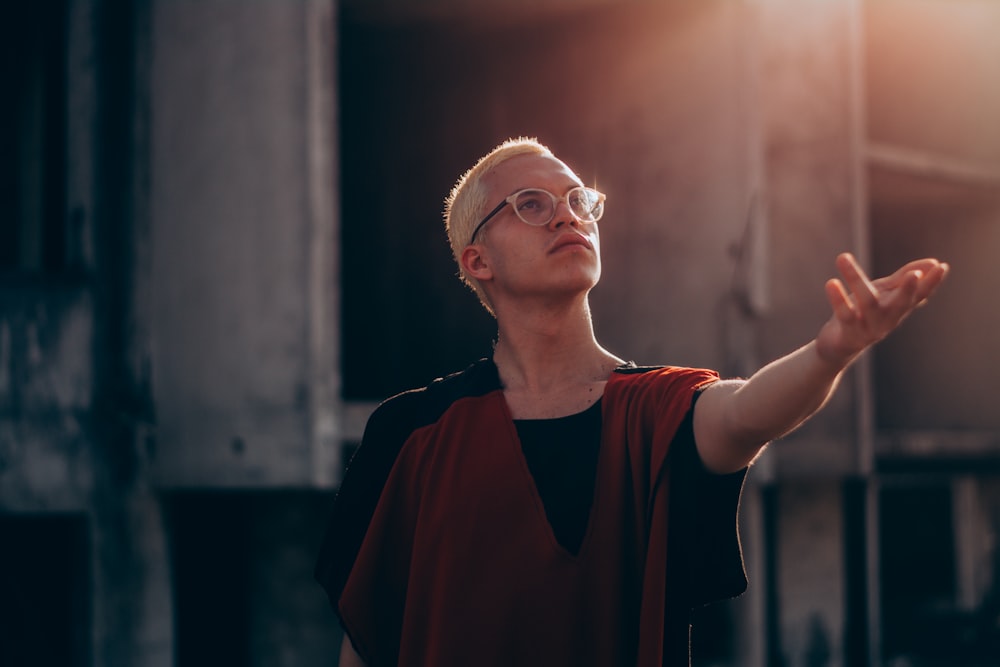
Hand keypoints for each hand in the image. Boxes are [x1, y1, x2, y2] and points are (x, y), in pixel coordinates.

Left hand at [815, 252, 948, 366]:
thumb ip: (902, 279)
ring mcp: (869, 329)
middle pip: (900, 304)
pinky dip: (838, 299)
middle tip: (914, 275)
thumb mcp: (883, 294)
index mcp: (898, 308)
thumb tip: (933, 262)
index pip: (919, 295)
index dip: (931, 283)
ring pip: (867, 303)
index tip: (941, 266)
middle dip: (908, 291)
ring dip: (855, 279)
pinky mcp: (849, 335)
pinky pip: (845, 315)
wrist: (837, 347)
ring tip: (843, 257)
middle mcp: (887, 319)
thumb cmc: (863, 315)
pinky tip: (831, 282)